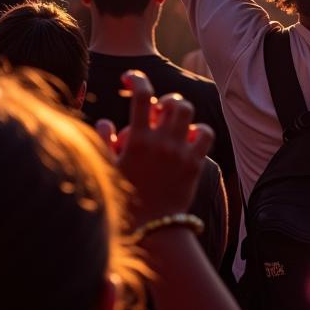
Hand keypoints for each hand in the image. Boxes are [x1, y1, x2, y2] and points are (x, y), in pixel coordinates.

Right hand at [114, 72, 213, 223]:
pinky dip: (199, 130)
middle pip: (172, 102)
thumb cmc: (124, 200)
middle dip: (164, 101)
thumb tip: (106, 121)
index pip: (142, 95)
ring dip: (179, 112)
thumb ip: (104, 141)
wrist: (152, 230)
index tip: (130, 79)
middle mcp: (162, 142)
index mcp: (138, 141)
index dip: (137, 79)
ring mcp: (181, 152)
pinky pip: (206, 134)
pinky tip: (189, 137)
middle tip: (156, 111)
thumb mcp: (107, 171)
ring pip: (188, 113)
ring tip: (171, 122)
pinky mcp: (195, 163)